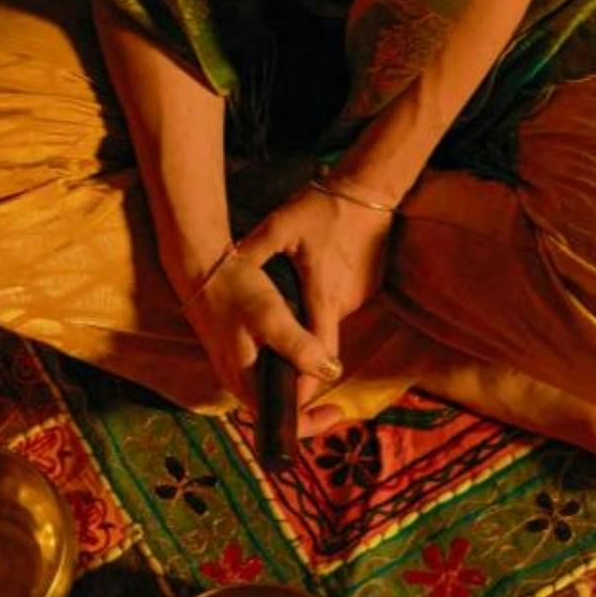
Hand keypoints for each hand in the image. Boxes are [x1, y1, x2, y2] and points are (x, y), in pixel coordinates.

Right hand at [177, 184, 393, 431]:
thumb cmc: (234, 289)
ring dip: (300, 386)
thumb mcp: (271, 316)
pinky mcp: (236, 353)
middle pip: (279, 408)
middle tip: (335, 393)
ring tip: (324, 371)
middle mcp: (238, 381)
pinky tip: (302, 352)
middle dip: (309, 405)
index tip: (337, 412)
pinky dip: (288, 369)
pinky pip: (266, 372)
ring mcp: (235, 367)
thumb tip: (330, 372)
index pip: (279, 423)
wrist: (200, 266)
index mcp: (244, 380)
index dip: (312, 424)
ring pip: (274, 389)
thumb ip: (299, 346)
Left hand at [242, 183, 394, 423]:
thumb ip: (255, 251)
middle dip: (297, 360)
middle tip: (265, 363)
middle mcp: (344, 303)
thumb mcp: (281, 226)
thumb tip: (228, 266)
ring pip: (325, 327)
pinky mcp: (364, 288)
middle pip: (319, 346)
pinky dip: (318, 311)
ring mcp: (357, 297)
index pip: (317, 355)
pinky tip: (302, 297)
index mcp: (323, 295)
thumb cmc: (323, 207)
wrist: (367, 190)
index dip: (306, 385)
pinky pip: (334, 309)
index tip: (291, 406)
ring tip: (275, 326)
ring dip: (306, 330)